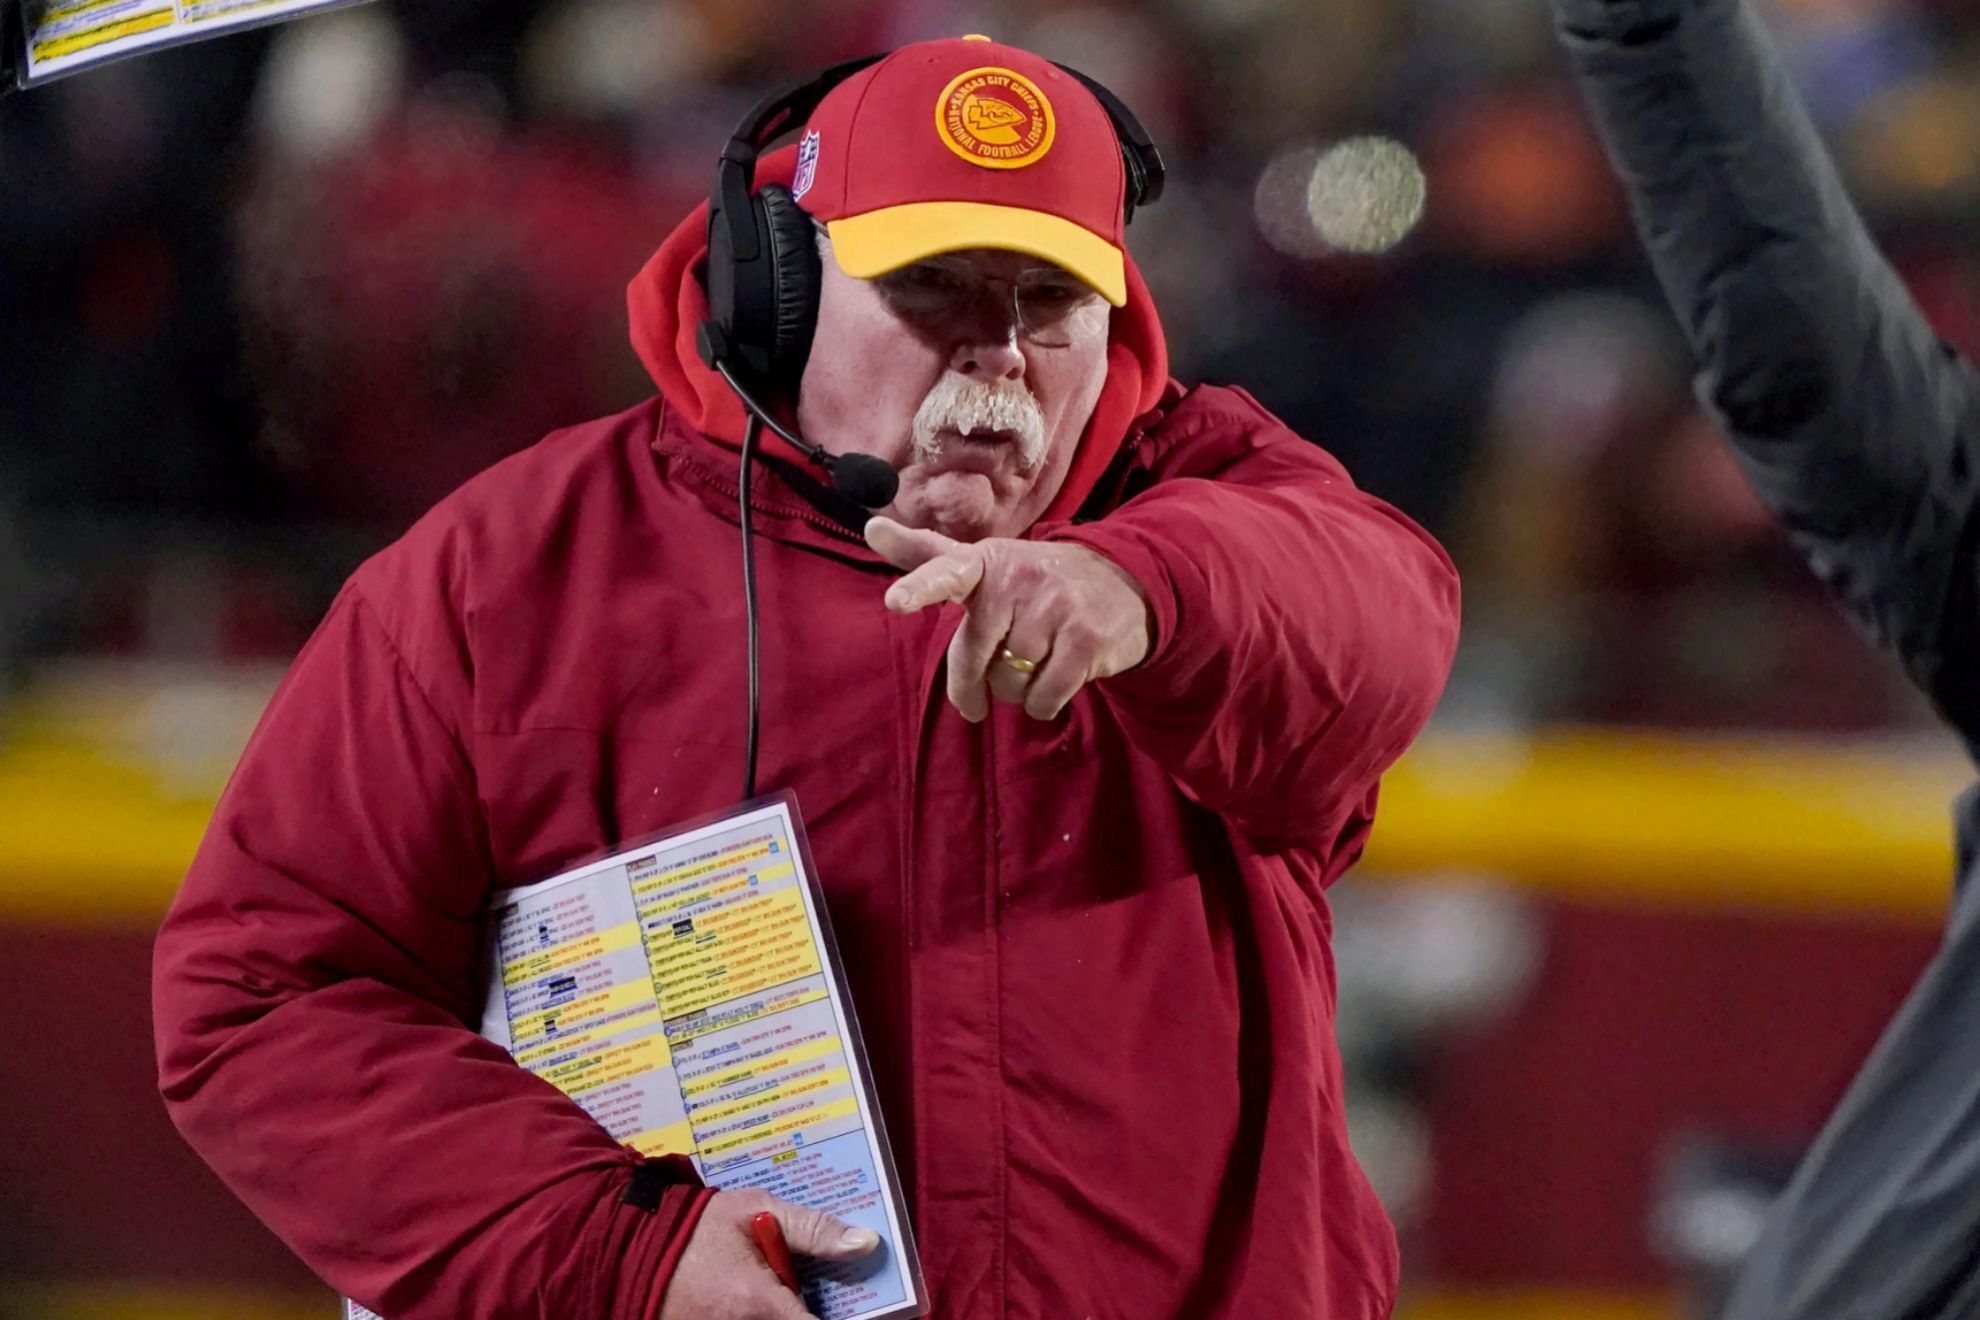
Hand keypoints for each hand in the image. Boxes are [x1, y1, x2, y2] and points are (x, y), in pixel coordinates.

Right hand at [658, 1190, 878, 1319]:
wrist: (632, 1243)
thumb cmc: (697, 1225)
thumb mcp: (759, 1210)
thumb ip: (814, 1229)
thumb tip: (865, 1243)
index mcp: (759, 1304)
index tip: (863, 1308)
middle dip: (810, 1311)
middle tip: (819, 1291)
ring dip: (789, 1312)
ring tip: (789, 1289)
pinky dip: (765, 1314)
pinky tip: (766, 1297)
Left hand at [865, 516, 1151, 721]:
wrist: (1125, 583)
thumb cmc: (1034, 582)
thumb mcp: (984, 563)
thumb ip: (926, 556)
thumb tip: (869, 528)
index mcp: (986, 561)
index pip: (946, 571)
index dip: (919, 588)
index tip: (895, 602)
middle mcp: (1018, 578)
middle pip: (973, 656)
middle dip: (975, 683)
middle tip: (983, 687)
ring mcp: (1056, 607)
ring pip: (1009, 683)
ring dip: (1016, 691)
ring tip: (1034, 666)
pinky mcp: (1086, 640)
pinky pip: (1043, 698)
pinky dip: (1043, 704)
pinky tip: (1056, 682)